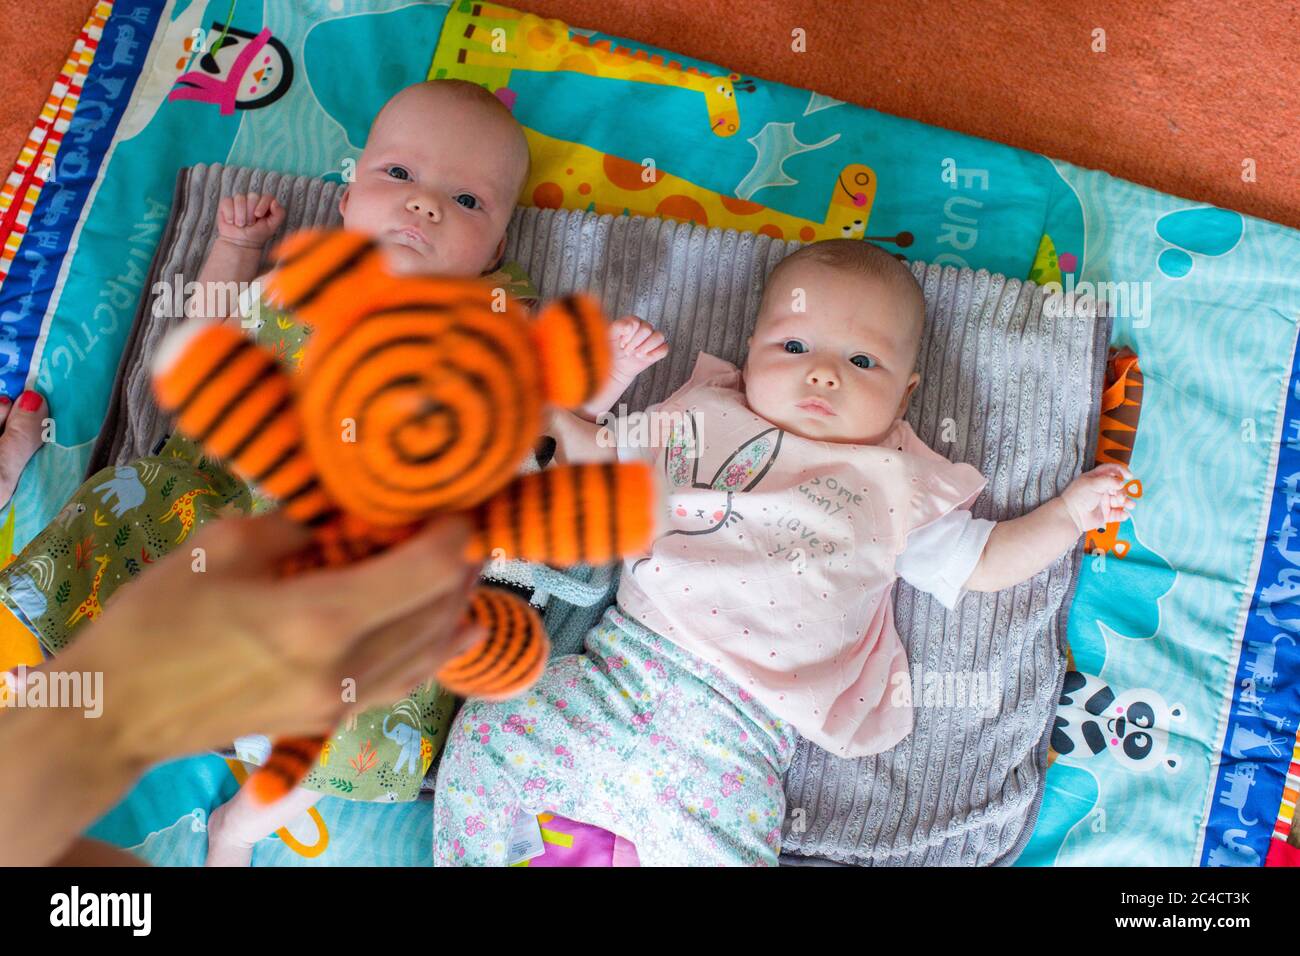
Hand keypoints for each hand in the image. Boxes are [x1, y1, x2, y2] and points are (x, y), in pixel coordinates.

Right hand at [71, 511, 483, 769]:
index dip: (453, 532)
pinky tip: (458, 629)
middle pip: (438, 610)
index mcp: (318, 618)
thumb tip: (350, 513)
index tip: (454, 504)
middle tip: (463, 526)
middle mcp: (344, 668)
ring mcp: (340, 703)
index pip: (425, 570)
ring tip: (466, 566)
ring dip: (455, 605)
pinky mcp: (330, 720)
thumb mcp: (224, 544)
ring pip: (430, 651)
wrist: (117, 712)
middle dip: (461, 564)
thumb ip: (302, 526)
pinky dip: (437, 650)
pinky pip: (405, 681)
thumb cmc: (157, 621)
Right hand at [216, 192, 284, 248]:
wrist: (241, 243)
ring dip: (240, 215)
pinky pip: (227, 202)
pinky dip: (229, 214)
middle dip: (251, 212)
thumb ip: (279, 214)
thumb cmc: (257, 235)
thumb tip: (274, 202)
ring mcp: (240, 200)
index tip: (258, 215)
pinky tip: (231, 222)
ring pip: (240, 198)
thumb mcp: (272, 227)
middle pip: (253, 196)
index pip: (267, 196)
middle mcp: (253, 200)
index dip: (262, 205)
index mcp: (265, 204)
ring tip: (241, 224)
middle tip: (250, 224)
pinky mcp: (227, 203)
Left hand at [577, 316, 668, 420]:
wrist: (615, 367)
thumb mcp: (609, 336)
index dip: (629, 334)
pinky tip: (645, 358)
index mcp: (632, 321)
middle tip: (626, 350)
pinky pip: (664, 349)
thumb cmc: (610, 350)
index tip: (621, 343)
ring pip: (659, 336)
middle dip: (635, 342)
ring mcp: (652, 339)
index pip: (636, 322)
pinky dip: (655, 354)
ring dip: (646, 347)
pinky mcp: (657, 351)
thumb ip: (617, 326)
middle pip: (648, 329)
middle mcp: (644, 328)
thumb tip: (629, 326)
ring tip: (636, 354)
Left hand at [1060, 464, 1137, 533]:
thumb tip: (1121, 483)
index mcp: (1096, 479)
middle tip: (1121, 497)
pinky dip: (1123, 514)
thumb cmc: (1077, 497)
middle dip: (1123, 491)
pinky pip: (1118, 514)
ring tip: (1130, 505)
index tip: (1129, 476)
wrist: (1071, 516)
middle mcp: (1101, 490)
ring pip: (1120, 500)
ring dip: (1127, 502)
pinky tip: (1124, 514)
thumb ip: (1108, 481)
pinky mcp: (1105, 514)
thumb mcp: (1092, 484)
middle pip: (1118, 487)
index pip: (1111, 470)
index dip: (1121, 471)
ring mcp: (1103, 502)